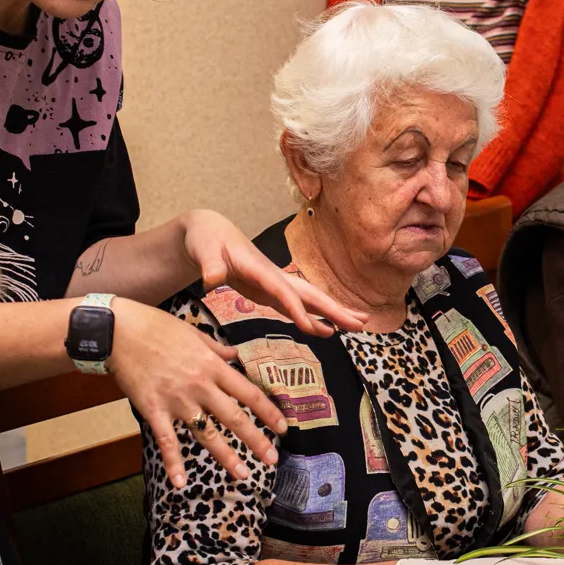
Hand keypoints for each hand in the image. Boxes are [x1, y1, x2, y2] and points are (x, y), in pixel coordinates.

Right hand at [112, 298, 282, 486]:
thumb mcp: (195, 334)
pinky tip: (180, 483)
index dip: (269, 413)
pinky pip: (166, 441)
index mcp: (213, 366)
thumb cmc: (157, 328)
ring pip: (207, 433)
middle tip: (272, 460)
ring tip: (243, 475)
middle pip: (235, 418)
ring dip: (226, 456)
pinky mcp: (153, 410)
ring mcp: (177, 400)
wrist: (119, 330)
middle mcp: (200, 386)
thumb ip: (217, 349)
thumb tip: (236, 355)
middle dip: (256, 441)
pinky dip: (173, 463)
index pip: (250, 393)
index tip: (283, 428)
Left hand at [182, 210, 365, 335]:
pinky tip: (326, 331)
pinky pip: (296, 307)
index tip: (313, 327)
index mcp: (258, 268)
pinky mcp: (269, 291)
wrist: (210, 233)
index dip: (298, 308)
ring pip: (309, 300)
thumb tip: (212, 280)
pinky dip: (313, 319)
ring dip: (333, 313)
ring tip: (358, 326)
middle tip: (361, 324)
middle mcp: (273, 276)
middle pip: (309, 294)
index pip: (282, 290)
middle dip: (335, 310)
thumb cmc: (206, 240)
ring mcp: (274, 284)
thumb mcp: (203, 250)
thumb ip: (209, 265)